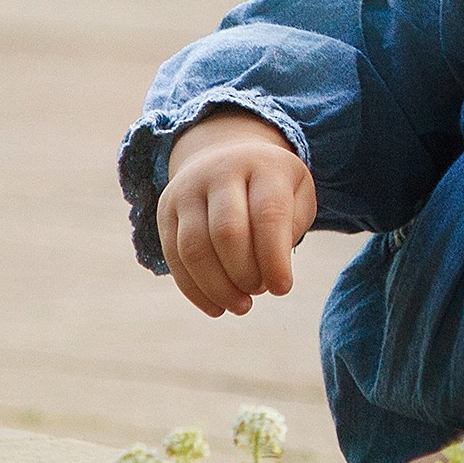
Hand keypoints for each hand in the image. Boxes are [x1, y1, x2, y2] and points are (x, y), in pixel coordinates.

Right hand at [157, 110, 316, 317]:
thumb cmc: (272, 187)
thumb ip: (291, 228)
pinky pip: (174, 257)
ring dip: (218, 288)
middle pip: (226, 232)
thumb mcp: (297, 195)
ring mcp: (187, 190)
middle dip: (245, 273)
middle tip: (260, 290)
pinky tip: (217, 307)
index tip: (283, 289)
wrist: (226, 155)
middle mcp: (220, 171)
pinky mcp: (166, 210)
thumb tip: (269, 273)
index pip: (267, 214)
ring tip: (241, 306)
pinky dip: (195, 290)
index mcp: (263, 165)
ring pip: (195, 248)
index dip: (274, 258)